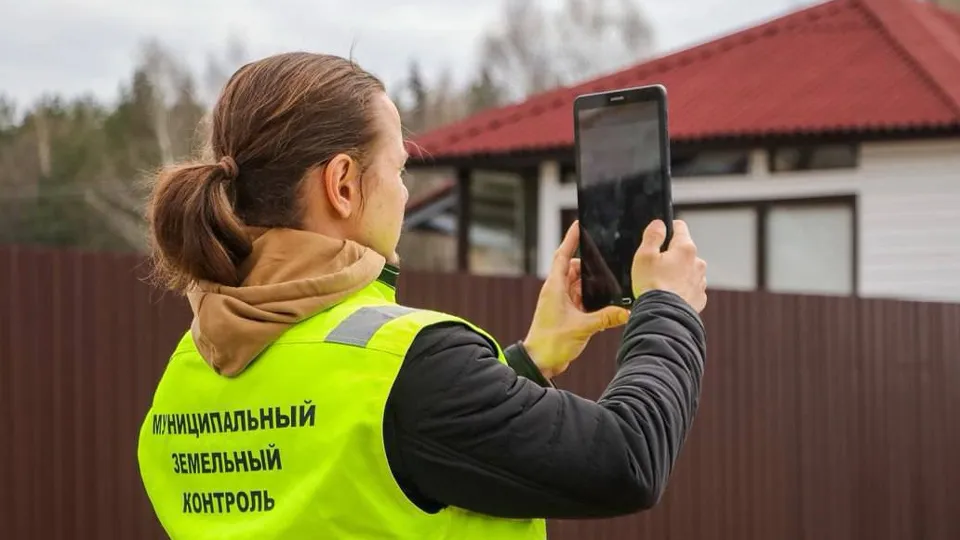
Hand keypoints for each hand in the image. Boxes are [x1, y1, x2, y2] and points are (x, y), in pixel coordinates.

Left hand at [523, 222, 629, 378]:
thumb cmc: (551, 342)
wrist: (540, 362)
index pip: (562, 256)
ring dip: (592, 284)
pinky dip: (592, 298)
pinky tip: (606, 301)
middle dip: (590, 265)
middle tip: (607, 260)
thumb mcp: (582, 328)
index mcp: (554, 287)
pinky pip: (581, 299)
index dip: (571, 239)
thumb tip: (626, 311)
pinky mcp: (567, 314)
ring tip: (610, 281)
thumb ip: (606, 318)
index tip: (579, 225)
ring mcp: (561, 302)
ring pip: (579, 285)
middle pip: (575, 269)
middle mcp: (557, 291)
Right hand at [631, 220, 707, 311]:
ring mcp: (700, 281)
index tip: (660, 235)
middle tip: (655, 267)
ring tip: (661, 284)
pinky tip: (669, 295)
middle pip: (683, 251)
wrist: (662, 316)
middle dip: (671, 255)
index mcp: (685, 249)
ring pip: (688, 270)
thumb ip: (653, 235)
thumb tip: (659, 224)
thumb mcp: (644, 255)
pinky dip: (681, 289)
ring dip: (677, 273)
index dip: (668, 228)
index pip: (680, 227)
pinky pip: (690, 287)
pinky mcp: (699, 297)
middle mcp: (697, 263)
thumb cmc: (653, 287)